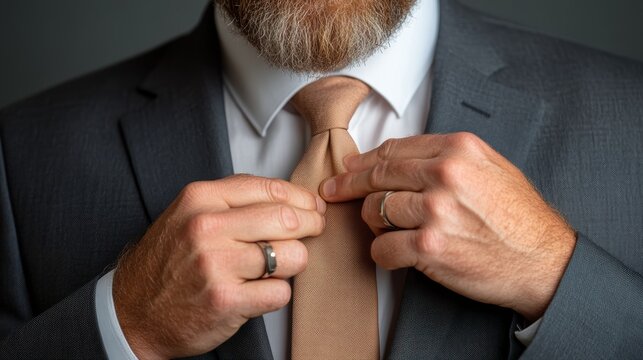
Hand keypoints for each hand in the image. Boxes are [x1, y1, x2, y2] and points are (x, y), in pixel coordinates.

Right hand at [113, 175, 325, 358]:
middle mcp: (207, 228)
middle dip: (311, 226)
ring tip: (276, 266)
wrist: (133, 312)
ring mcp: (216, 265)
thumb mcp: (189, 214)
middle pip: (288, 219)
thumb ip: (234, 201)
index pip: (271, 188)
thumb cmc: (167, 263)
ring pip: (292, 256)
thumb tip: (288, 197)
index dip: (301, 199)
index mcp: (201, 199)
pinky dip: (277, 293)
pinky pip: (280, 292)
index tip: (311, 207)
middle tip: (314, 231)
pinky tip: (260, 290)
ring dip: (293, 263)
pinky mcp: (226, 301)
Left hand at [321, 133, 575, 320]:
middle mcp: (445, 175)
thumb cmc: (520, 218)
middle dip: (349, 184)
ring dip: (373, 223)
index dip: (364, 160)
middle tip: (334, 192)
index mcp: (458, 150)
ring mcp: (436, 211)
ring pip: (375, 210)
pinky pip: (382, 248)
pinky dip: (381, 253)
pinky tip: (392, 254)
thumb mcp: (492, 167)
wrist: (544, 260)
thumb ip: (449, 156)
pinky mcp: (430, 248)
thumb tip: (404, 158)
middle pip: (378, 176)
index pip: (394, 150)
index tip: (349, 168)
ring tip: (385, 229)